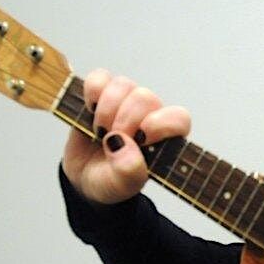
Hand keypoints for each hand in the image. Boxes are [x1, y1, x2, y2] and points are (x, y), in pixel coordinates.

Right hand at [61, 69, 190, 203]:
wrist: (85, 179)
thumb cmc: (113, 182)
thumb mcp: (122, 185)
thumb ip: (128, 171)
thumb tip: (122, 143)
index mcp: (167, 138)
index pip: (178, 118)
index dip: (161, 123)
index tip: (142, 139)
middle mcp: (150, 115)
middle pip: (145, 98)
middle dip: (124, 120)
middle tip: (111, 142)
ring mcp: (126, 102)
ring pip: (123, 85)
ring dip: (107, 109)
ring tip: (100, 132)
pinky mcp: (101, 94)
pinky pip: (99, 78)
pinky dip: (92, 92)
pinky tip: (90, 110)